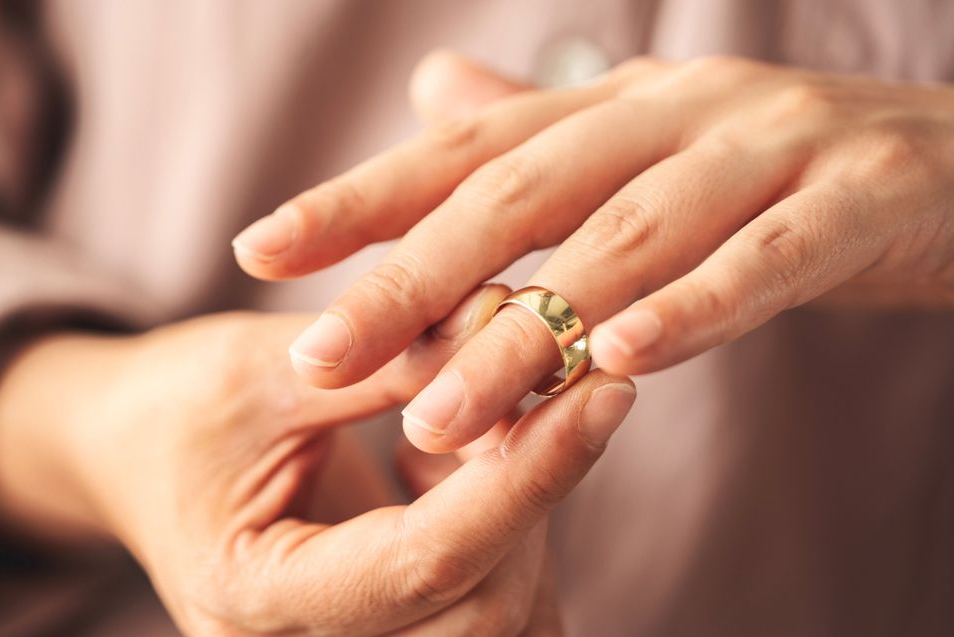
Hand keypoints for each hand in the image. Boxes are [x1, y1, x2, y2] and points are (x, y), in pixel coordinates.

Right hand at [0, 288, 635, 634]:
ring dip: (528, 504)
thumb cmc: (170, 404)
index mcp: (254, 594)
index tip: (603, 393)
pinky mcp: (380, 625)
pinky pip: (482, 598)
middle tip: (556, 381)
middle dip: (537, 485)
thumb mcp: (259, 368)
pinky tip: (474, 454)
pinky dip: (506, 523)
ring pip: (498, 611)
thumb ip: (384, 359)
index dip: (528, 475)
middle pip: (482, 603)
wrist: (125, 448)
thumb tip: (510, 324)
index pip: (427, 561)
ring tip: (503, 412)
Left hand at [233, 52, 953, 451]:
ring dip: (529, 331)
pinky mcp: (859, 197)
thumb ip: (538, 131)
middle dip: (411, 277)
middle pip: (520, 194)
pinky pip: (767, 259)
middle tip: (319, 355)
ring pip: (626, 241)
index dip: (358, 196)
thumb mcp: (646, 145)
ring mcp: (772, 145)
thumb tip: (430, 97)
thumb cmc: (777, 168)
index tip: (258, 246)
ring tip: (439, 417)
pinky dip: (694, 310)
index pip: (464, 149)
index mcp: (618, 103)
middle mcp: (678, 110)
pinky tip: (620, 363)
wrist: (952, 156)